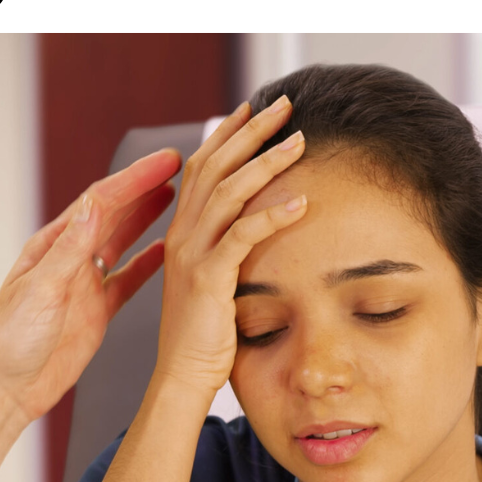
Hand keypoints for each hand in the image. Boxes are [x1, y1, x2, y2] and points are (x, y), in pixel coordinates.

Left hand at [0, 150, 180, 473]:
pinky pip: (128, 281)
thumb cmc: (7, 342)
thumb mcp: (40, 289)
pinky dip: (148, 264)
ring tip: (176, 196)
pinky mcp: (95, 313)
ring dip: (148, 218)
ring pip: (123, 242)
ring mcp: (83, 285)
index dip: (134, 178)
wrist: (4, 391)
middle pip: (114, 214)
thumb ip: (70, 250)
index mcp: (50, 246)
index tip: (165, 161)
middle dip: (145, 188)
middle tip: (180, 167)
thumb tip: (94, 206)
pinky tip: (168, 251)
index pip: (100, 201)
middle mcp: (68, 260)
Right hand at [152, 97, 311, 397]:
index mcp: (181, 231)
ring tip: (301, 141)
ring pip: (229, 192)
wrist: (180, 376)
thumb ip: (225, 250)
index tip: (252, 107)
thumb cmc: (204, 336)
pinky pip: (242, 236)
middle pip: (215, 166)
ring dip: (267, 162)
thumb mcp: (212, 282)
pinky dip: (273, 216)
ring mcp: (191, 254)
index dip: (227, 133)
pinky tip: (301, 203)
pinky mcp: (208, 279)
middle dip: (250, 131)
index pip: (201, 166)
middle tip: (284, 105)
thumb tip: (251, 229)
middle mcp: (182, 235)